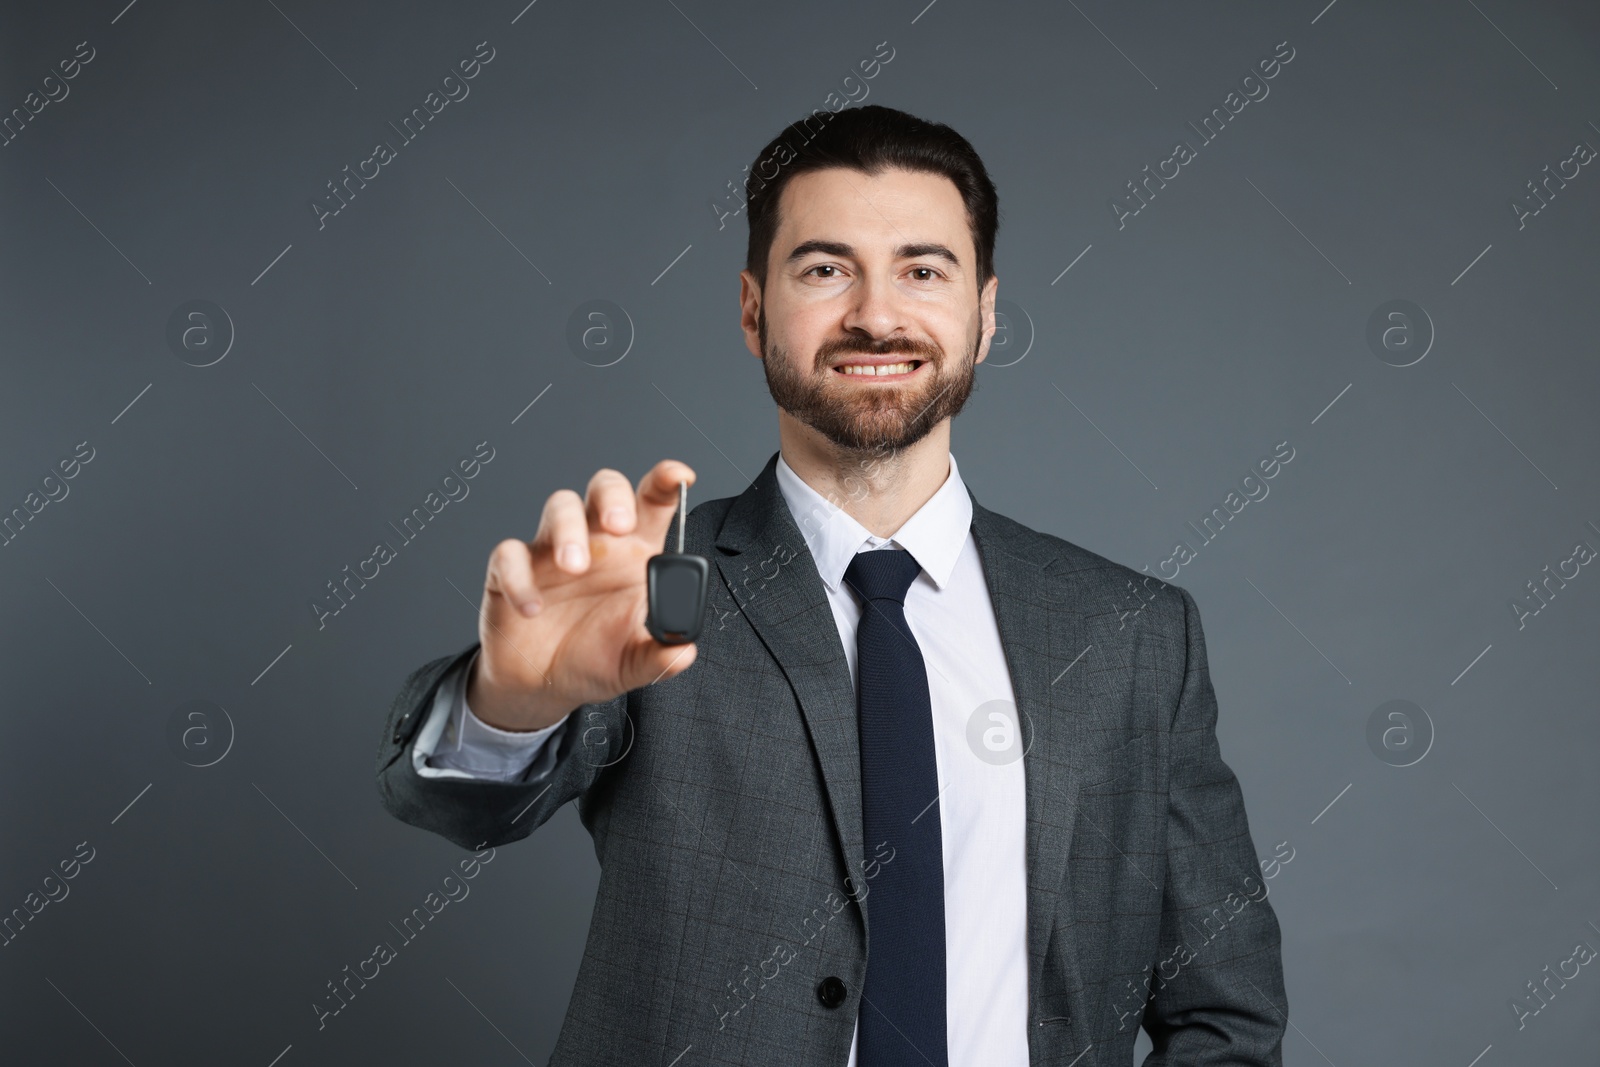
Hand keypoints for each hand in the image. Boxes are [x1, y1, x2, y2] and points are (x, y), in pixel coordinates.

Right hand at [466, 460, 699, 730]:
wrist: (542, 688)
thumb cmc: (594, 660)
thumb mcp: (633, 666)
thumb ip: (659, 657)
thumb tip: (683, 652)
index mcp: (634, 553)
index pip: (653, 504)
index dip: (665, 481)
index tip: (679, 476)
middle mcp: (596, 542)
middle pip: (605, 488)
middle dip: (613, 496)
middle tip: (618, 525)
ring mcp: (552, 551)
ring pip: (560, 506)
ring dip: (568, 530)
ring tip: (574, 567)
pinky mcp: (512, 570)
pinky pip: (510, 554)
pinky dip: (520, 577)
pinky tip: (532, 608)